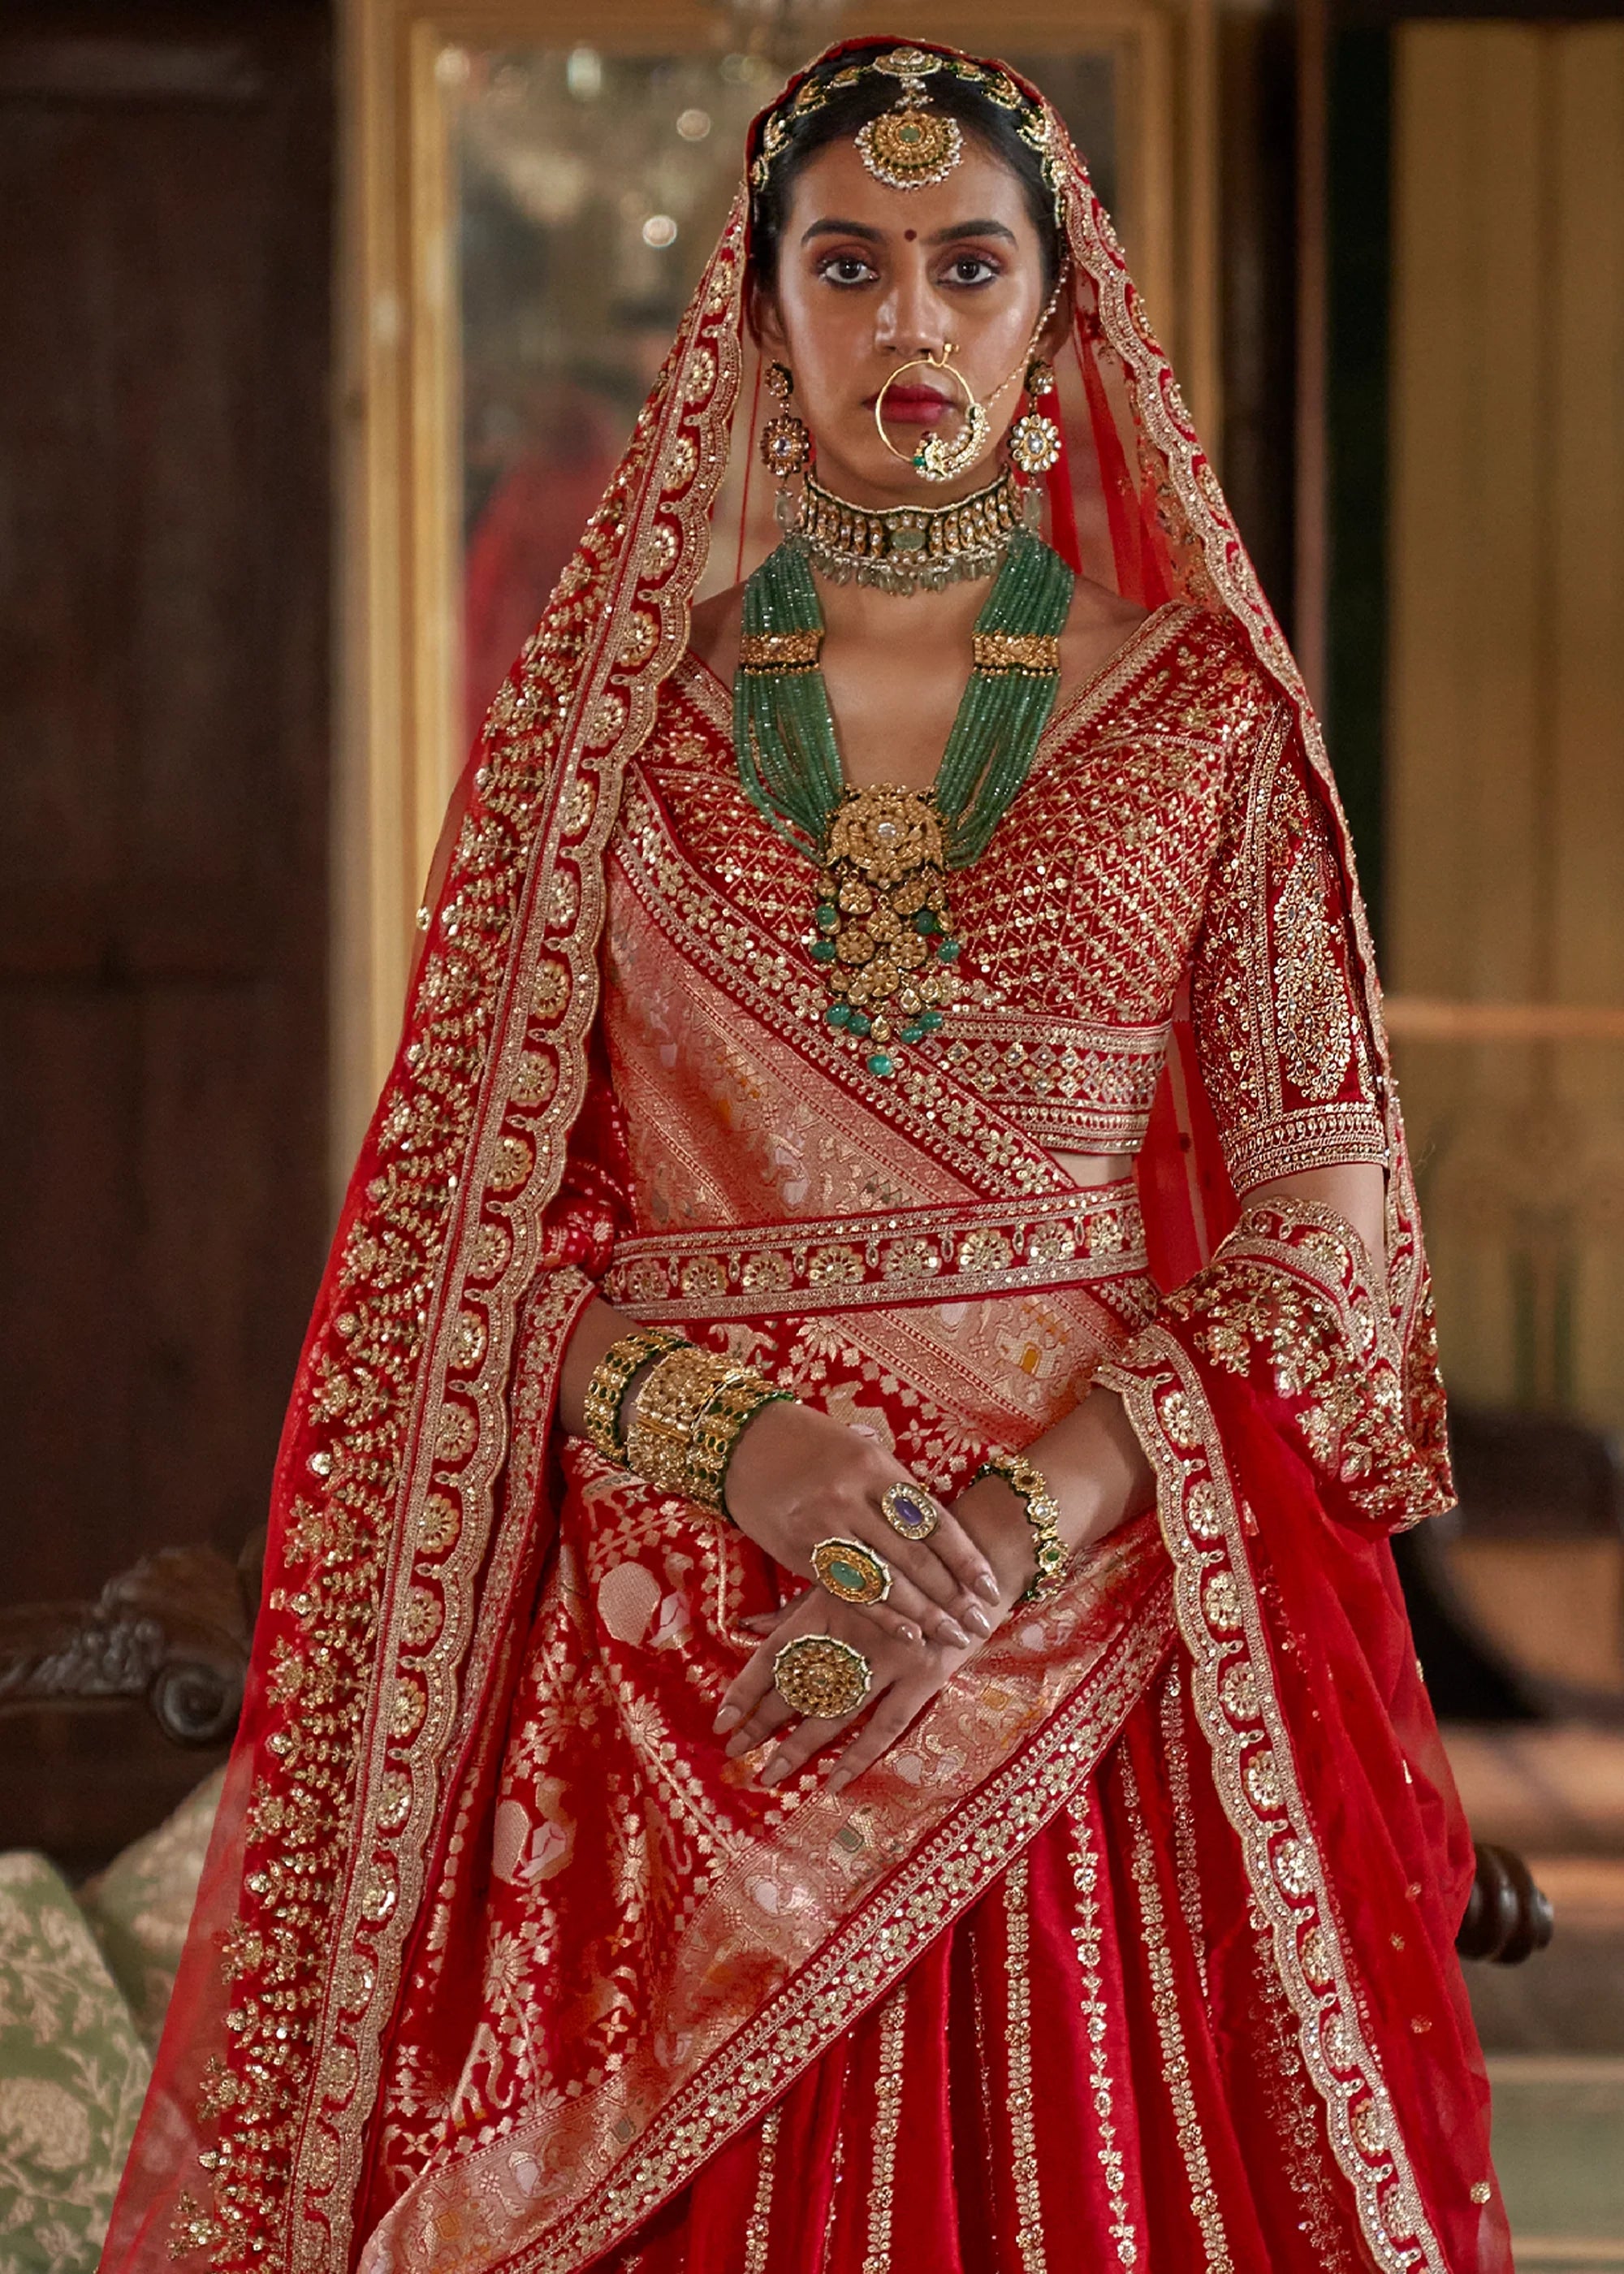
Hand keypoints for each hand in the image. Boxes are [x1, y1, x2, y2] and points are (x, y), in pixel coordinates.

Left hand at [715, 1582, 983, 1793]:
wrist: (976, 1556)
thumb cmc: (905, 1564)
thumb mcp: (848, 1576)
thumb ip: (798, 1607)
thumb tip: (747, 1628)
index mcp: (828, 1601)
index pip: (776, 1651)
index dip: (746, 1686)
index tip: (722, 1720)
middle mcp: (854, 1630)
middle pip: (798, 1686)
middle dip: (763, 1723)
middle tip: (735, 1754)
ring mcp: (891, 1655)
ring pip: (835, 1711)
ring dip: (799, 1746)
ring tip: (770, 1775)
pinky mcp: (925, 1674)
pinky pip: (885, 1725)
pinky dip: (858, 1756)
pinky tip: (832, 1780)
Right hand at [722, 1397, 1001, 1650]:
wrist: (746, 1442)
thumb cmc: (813, 1446)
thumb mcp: (861, 1452)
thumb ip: (895, 1490)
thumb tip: (940, 1535)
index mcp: (877, 1467)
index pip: (933, 1521)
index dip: (966, 1559)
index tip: (991, 1588)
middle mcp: (853, 1497)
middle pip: (914, 1556)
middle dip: (952, 1595)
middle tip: (980, 1624)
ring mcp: (824, 1526)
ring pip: (884, 1580)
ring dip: (923, 1614)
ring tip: (952, 1636)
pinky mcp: (799, 1551)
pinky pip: (849, 1591)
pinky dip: (881, 1616)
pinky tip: (907, 1633)